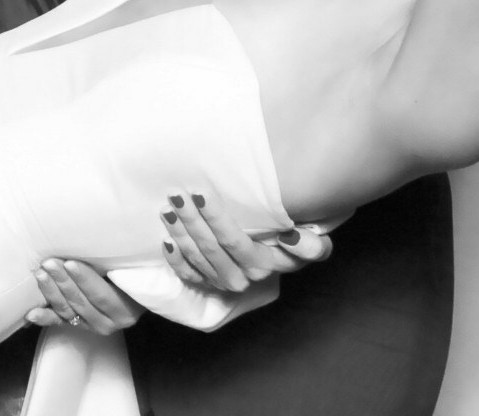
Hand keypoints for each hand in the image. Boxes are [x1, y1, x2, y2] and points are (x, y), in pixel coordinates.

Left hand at [25, 258, 142, 334]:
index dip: (85, 280)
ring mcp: (89, 326)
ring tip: (40, 275)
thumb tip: (95, 243)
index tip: (70, 263)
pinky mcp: (76, 325)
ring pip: (67, 309)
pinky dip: (44, 317)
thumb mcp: (127, 271)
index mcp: (124, 311)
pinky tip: (31, 313)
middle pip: (81, 301)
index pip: (101, 296)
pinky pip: (59, 321)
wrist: (129, 294)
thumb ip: (115, 266)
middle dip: (63, 281)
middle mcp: (107, 324)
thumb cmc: (127, 275)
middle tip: (49, 263)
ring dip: (51, 292)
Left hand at [159, 190, 333, 292]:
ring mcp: (225, 283)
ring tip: (167, 208)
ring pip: (198, 258)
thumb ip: (312, 246)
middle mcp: (244, 277)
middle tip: (176, 193)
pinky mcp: (210, 285)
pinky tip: (166, 241)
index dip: (216, 219)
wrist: (282, 257)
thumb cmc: (294, 242)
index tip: (201, 194)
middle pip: (211, 247)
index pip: (235, 241)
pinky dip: (176, 260)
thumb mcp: (313, 243)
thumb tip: (290, 238)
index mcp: (265, 264)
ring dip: (180, 233)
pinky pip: (189, 275)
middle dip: (192, 219)